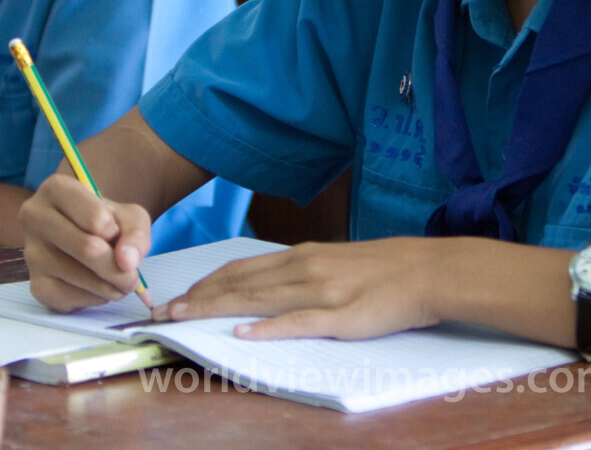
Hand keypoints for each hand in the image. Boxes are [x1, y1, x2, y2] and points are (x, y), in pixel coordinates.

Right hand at [20, 173, 153, 310]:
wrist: (85, 237)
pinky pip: (70, 298)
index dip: (116, 232)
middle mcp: (35, 217)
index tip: (117, 233)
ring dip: (110, 286)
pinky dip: (94, 299)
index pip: (96, 219)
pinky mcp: (35, 284)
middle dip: (119, 269)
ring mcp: (31, 253)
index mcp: (56, 189)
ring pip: (80, 276)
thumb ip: (136, 234)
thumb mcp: (129, 216)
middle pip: (87, 249)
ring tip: (119, 281)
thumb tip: (126, 262)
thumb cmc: (107, 221)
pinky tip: (99, 288)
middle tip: (132, 276)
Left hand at [153, 238, 445, 340]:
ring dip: (216, 308)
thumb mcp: (335, 261)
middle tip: (162, 311)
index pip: (242, 269)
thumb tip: (267, 284)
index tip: (176, 297)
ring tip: (184, 318)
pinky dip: (268, 328)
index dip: (206, 284)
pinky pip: (299, 322)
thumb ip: (301, 271)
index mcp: (302, 256)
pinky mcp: (342, 315)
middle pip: (240, 283)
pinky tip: (244, 334)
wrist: (427, 270)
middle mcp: (304, 268)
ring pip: (258, 299)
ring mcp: (321, 291)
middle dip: (197, 298)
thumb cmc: (383, 269)